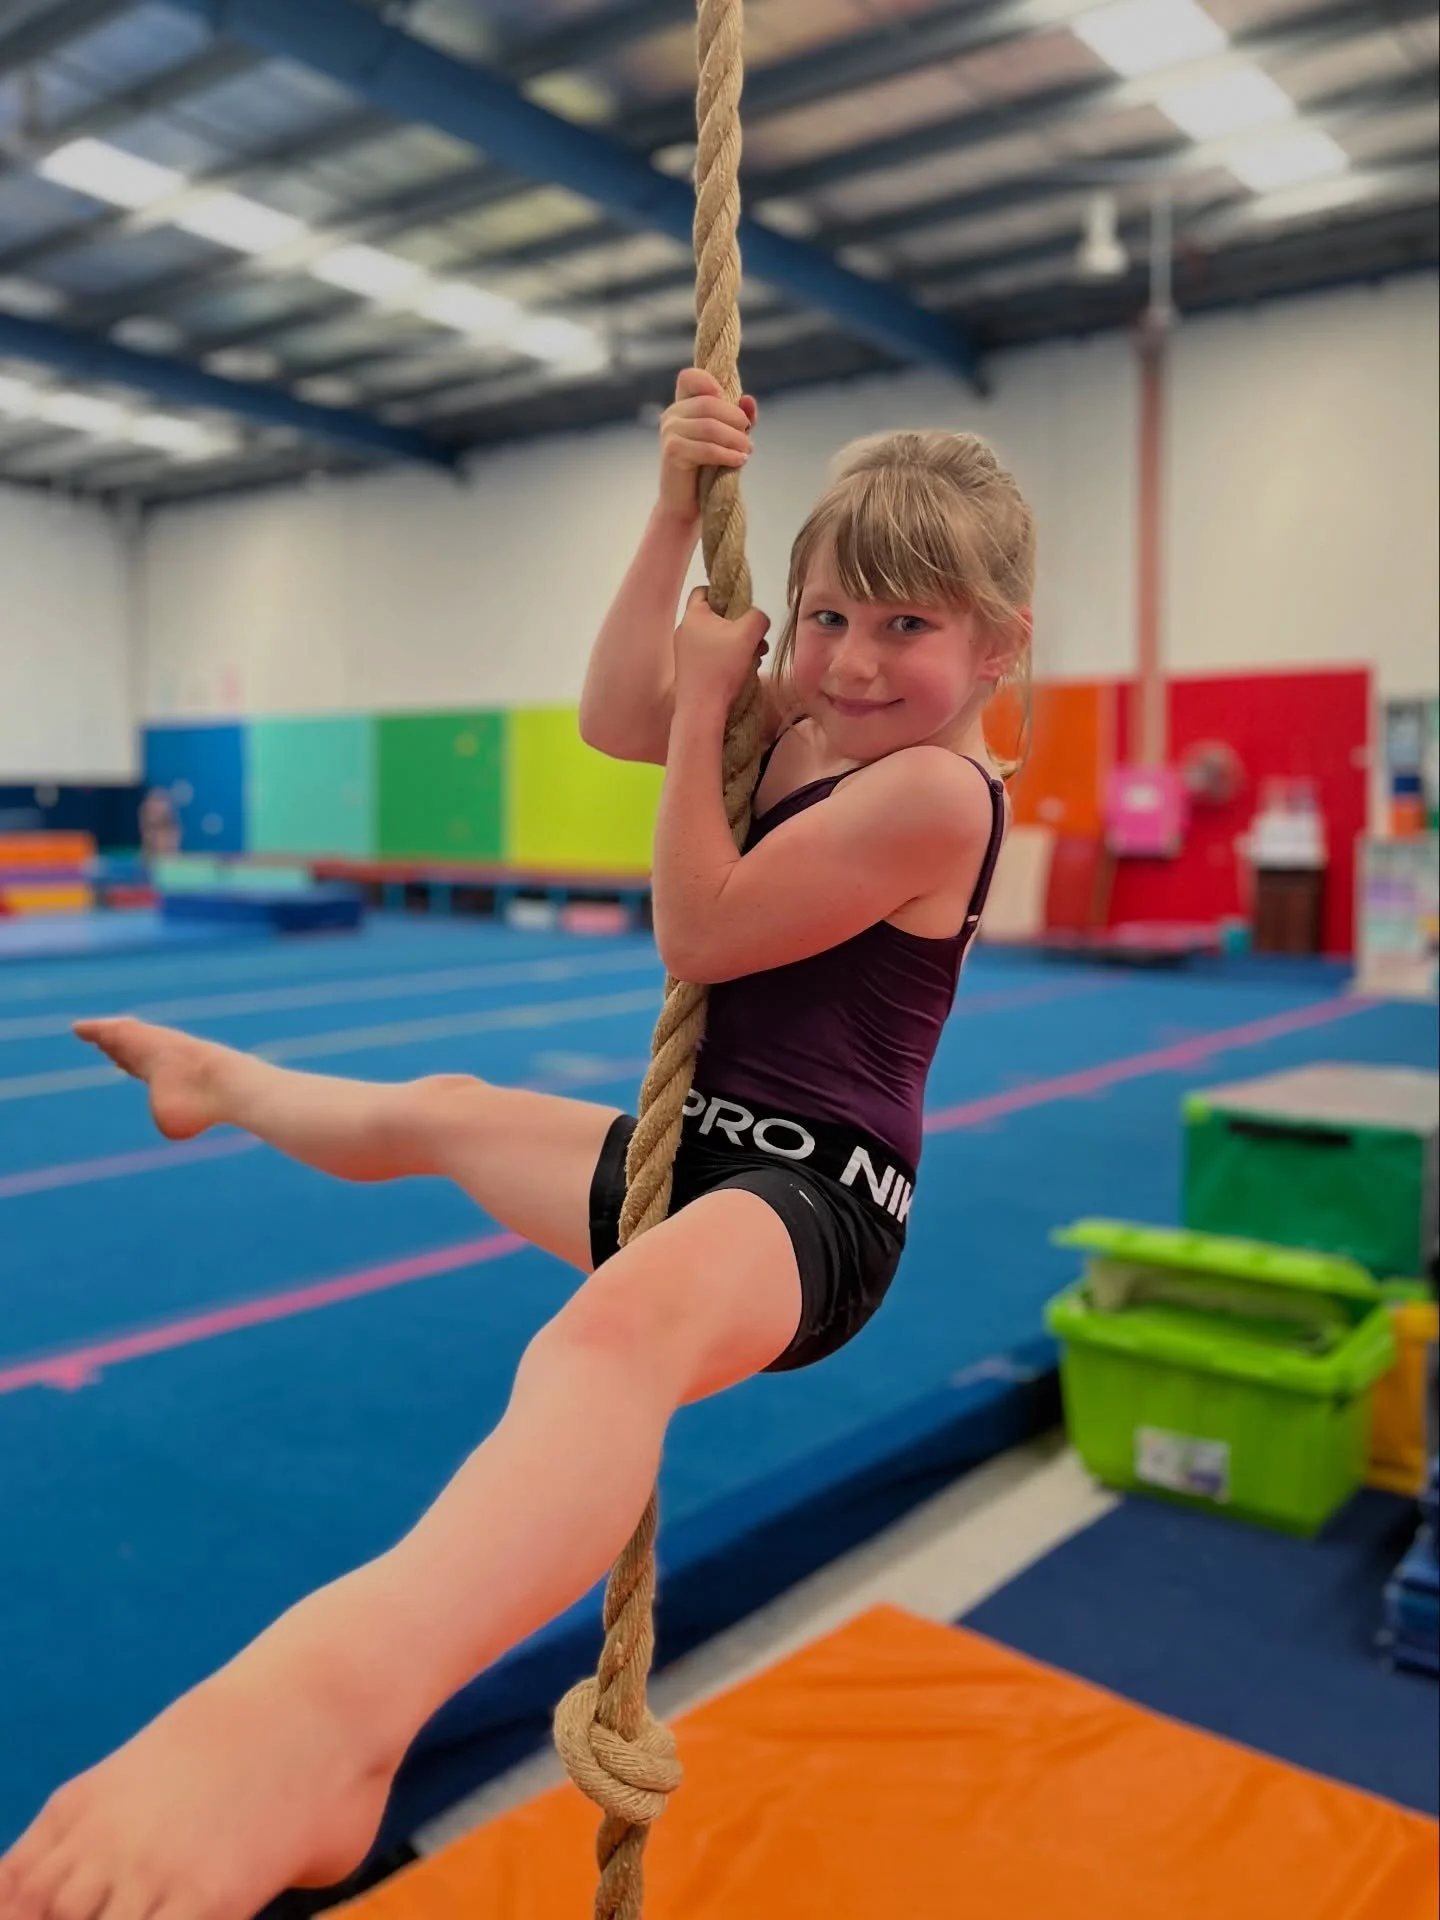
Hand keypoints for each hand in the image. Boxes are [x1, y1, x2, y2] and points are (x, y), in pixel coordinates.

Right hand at [658, 367, 755, 520]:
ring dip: (735, 439)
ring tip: (747, 451)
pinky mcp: (672, 452)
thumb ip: (739, 418)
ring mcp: (669, 432)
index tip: (727, 400)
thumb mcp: (728, 438)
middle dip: (735, 420)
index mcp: (683, 405)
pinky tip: (740, 461)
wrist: (687, 505)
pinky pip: (706, 448)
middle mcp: (672, 414)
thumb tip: (748, 399)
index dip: (709, 382)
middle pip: (709, 404)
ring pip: (710, 426)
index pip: (689, 377)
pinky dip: (727, 454)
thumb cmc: (707, 469)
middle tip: (748, 439)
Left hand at [673, 585, 769, 711]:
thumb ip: (758, 617)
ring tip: (755, 657)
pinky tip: (744, 670)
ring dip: (739, 644)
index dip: (724, 592)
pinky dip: (729, 658)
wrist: (702, 709)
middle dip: (740, 626)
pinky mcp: (691, 669)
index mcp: (693, 615)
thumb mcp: (748, 635)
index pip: (705, 590)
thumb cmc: (722, 668)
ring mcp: (686, 651)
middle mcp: (685, 630)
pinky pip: (713, 655)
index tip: (742, 606)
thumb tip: (758, 618)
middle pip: (717, 617)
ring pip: (718, 638)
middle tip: (757, 639)